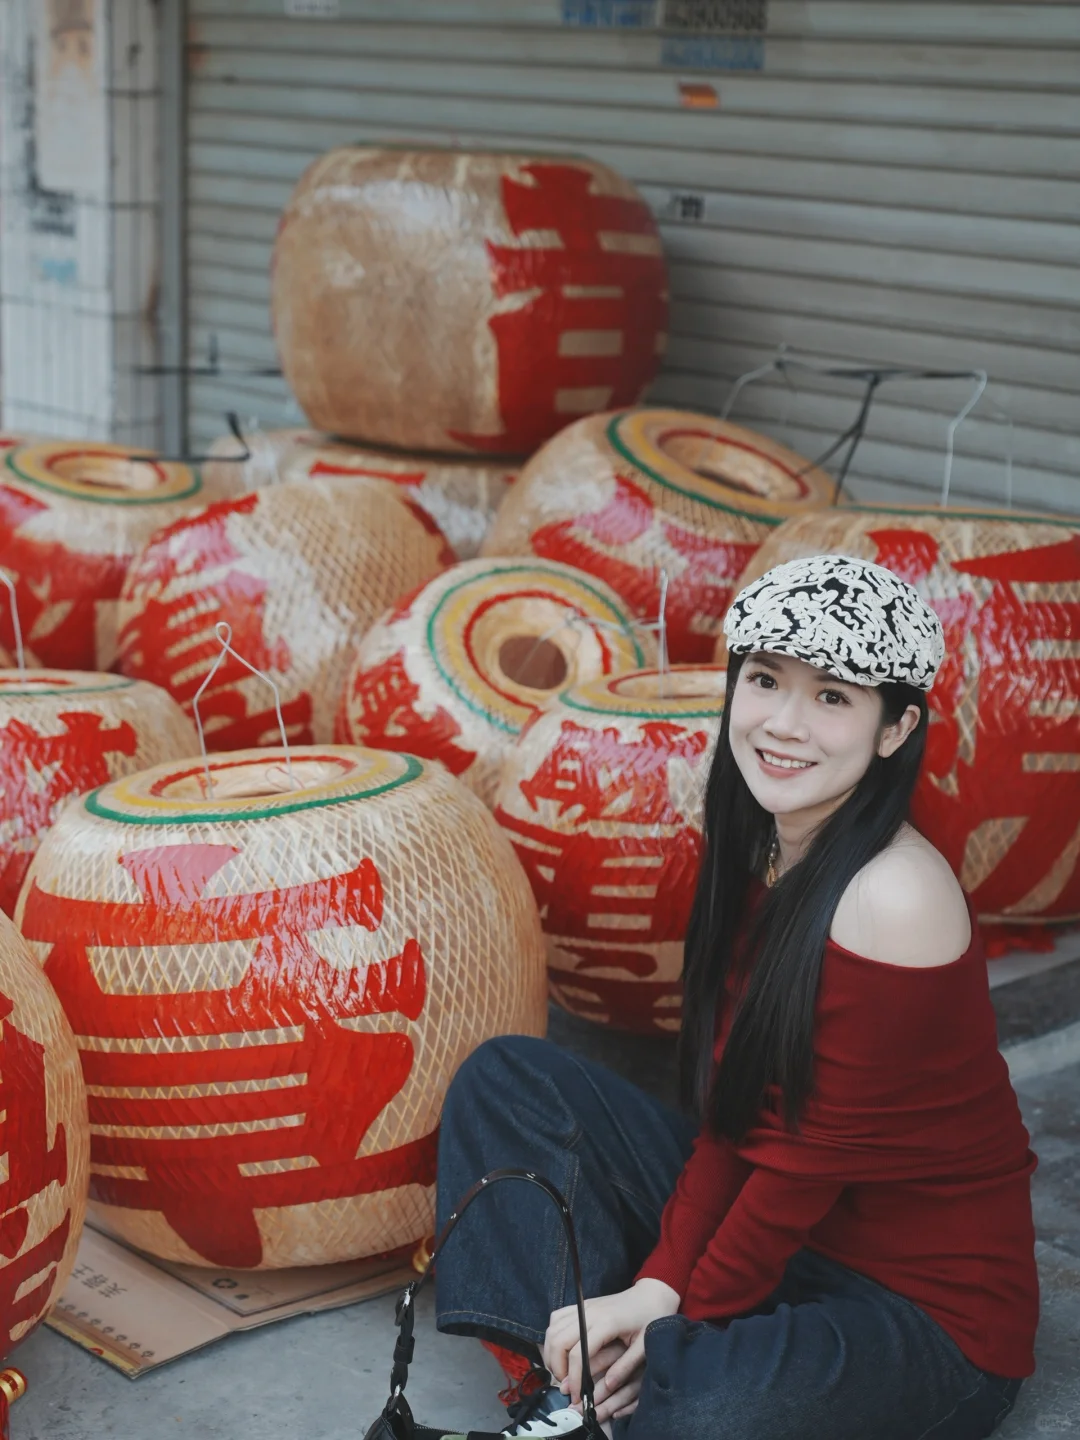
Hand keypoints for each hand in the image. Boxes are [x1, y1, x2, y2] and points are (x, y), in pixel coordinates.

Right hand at [542, 1278, 679, 1412]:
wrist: (651, 1295)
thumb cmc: (651, 1319)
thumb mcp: (645, 1346)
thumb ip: (625, 1367)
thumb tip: (605, 1387)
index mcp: (606, 1324)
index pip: (578, 1354)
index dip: (574, 1378)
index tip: (577, 1396)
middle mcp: (589, 1313)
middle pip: (558, 1340)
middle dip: (557, 1368)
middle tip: (567, 1386)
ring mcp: (583, 1307)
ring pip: (553, 1329)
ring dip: (551, 1353)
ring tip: (563, 1372)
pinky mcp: (581, 1305)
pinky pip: (556, 1318)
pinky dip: (552, 1336)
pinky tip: (561, 1351)